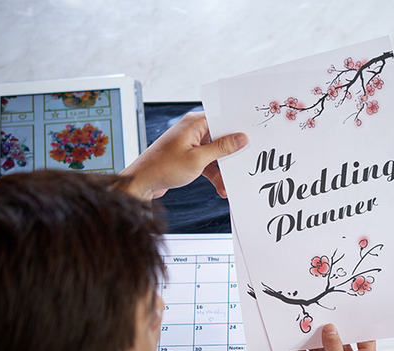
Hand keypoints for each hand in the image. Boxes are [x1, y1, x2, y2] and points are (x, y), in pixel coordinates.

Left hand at [119, 111, 245, 199]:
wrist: (141, 183)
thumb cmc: (164, 167)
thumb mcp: (198, 159)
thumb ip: (221, 148)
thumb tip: (241, 138)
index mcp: (194, 123)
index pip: (222, 119)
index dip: (237, 128)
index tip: (252, 137)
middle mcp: (192, 130)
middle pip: (221, 137)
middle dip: (232, 153)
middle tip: (245, 162)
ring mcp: (190, 144)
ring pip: (215, 153)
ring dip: (223, 169)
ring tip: (229, 185)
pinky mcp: (188, 156)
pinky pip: (208, 163)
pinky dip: (214, 174)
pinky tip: (221, 188)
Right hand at [289, 324, 376, 350]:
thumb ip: (333, 344)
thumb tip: (331, 330)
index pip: (365, 338)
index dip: (357, 326)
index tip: (347, 314)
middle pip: (341, 342)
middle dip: (329, 333)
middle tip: (320, 320)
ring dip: (313, 344)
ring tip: (303, 332)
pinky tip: (294, 348)